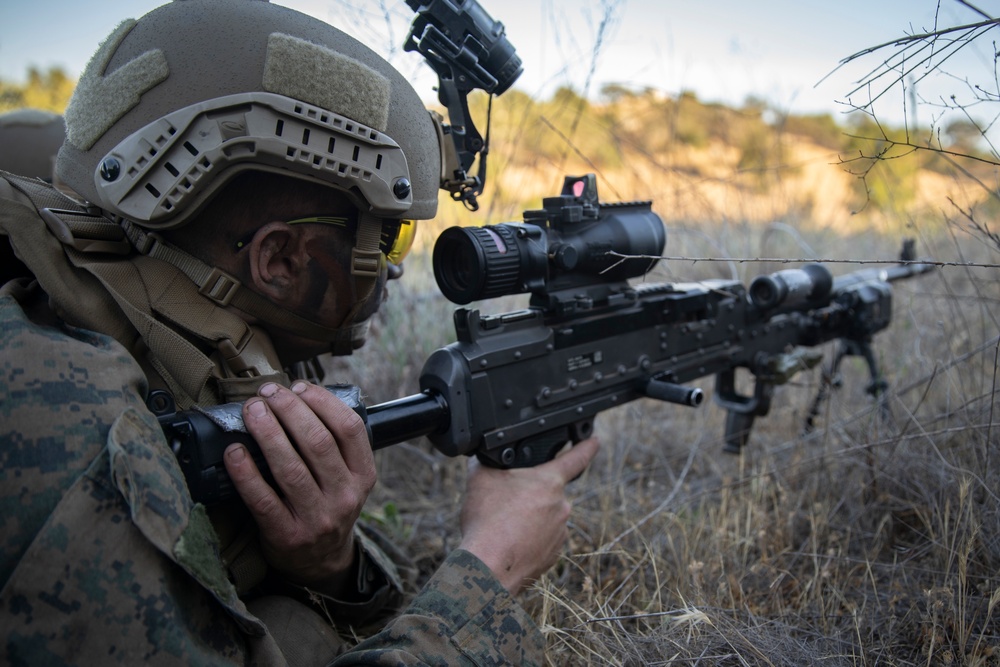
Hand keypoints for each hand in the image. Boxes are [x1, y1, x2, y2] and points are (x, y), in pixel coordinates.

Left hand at [223, 381, 375, 592]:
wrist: (319, 562)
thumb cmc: (327, 505)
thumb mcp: (348, 478)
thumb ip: (334, 445)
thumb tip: (296, 396)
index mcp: (363, 476)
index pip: (349, 428)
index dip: (322, 401)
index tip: (298, 386)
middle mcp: (345, 497)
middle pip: (317, 442)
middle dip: (289, 409)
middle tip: (267, 393)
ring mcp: (317, 519)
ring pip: (290, 468)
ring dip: (268, 432)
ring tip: (251, 410)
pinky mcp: (286, 535)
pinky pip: (262, 499)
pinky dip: (246, 473)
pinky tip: (234, 451)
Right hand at [458, 438, 599, 594]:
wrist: (488, 567)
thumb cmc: (487, 521)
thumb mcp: (480, 478)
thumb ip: (487, 462)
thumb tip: (483, 456)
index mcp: (549, 482)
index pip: (575, 458)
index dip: (586, 446)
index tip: (595, 440)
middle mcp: (561, 506)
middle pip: (546, 493)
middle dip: (529, 495)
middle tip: (504, 504)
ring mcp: (559, 533)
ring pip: (543, 518)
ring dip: (527, 519)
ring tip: (502, 527)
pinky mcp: (553, 555)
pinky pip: (542, 541)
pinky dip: (528, 540)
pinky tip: (509, 542)